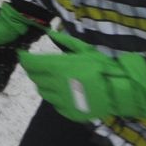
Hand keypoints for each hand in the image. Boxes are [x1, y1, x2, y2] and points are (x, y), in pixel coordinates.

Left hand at [17, 32, 145, 122]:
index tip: (24, 54)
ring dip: (44, 84)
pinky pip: (55, 104)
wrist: (121, 90)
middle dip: (34, 70)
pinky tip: (64, 91)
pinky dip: (55, 97)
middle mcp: (55, 85)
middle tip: (39, 65)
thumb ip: (65, 42)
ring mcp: (61, 101)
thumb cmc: (103, 66)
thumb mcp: (84, 50)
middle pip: (34, 77)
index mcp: (57, 68)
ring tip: (53, 78)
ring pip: (43, 91)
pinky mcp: (69, 112)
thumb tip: (50, 33)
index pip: (30, 63)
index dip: (24, 58)